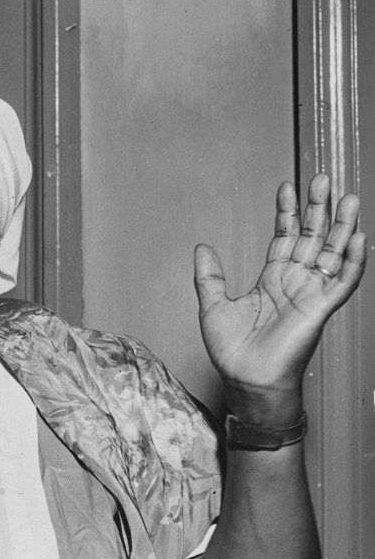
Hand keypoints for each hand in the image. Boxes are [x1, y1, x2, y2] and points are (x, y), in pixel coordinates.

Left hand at [194, 173, 365, 417]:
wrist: (245, 379)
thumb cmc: (232, 351)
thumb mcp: (213, 306)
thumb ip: (209, 276)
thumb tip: (201, 247)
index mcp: (272, 280)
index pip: (285, 237)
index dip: (288, 212)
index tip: (288, 187)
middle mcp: (295, 283)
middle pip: (313, 237)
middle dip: (319, 208)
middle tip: (324, 178)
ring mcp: (311, 294)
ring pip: (333, 253)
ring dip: (341, 226)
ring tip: (348, 197)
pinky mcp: (320, 309)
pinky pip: (342, 282)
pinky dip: (352, 261)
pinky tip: (357, 237)